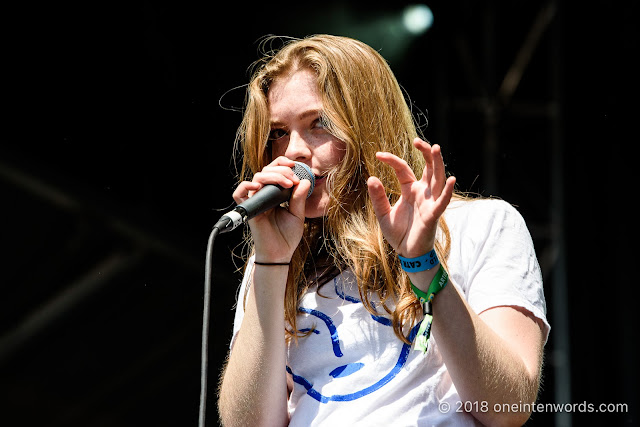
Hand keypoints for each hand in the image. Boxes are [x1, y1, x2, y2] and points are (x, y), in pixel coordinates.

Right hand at [232, 156, 311, 262]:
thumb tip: (305, 181)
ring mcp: (256, 201)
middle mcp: (264, 195)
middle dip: (282, 170)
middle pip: (266, 171)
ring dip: (274, 176)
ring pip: (257, 178)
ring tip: (287, 184)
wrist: (280, 254)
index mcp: (275, 193)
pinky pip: (239, 193)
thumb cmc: (287, 236)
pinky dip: (245, 186)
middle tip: (294, 180)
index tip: (295, 166)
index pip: (274, 170)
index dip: (282, 163)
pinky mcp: (249, 210)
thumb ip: (299, 198)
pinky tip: (258, 187)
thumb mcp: (298, 215)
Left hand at [367, 138, 455, 257]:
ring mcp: (429, 202)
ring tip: (435, 148)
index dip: (392, 160)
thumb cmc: (398, 233)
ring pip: (437, 179)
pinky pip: (442, 202)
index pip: (403, 169)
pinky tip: (451, 180)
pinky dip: (447, 192)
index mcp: (410, 189)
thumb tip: (371, 178)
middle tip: (418, 141)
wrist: (407, 253)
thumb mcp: (383, 214)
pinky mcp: (433, 215)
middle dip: (425, 153)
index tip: (377, 154)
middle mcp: (422, 192)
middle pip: (428, 168)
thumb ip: (378, 197)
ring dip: (437, 164)